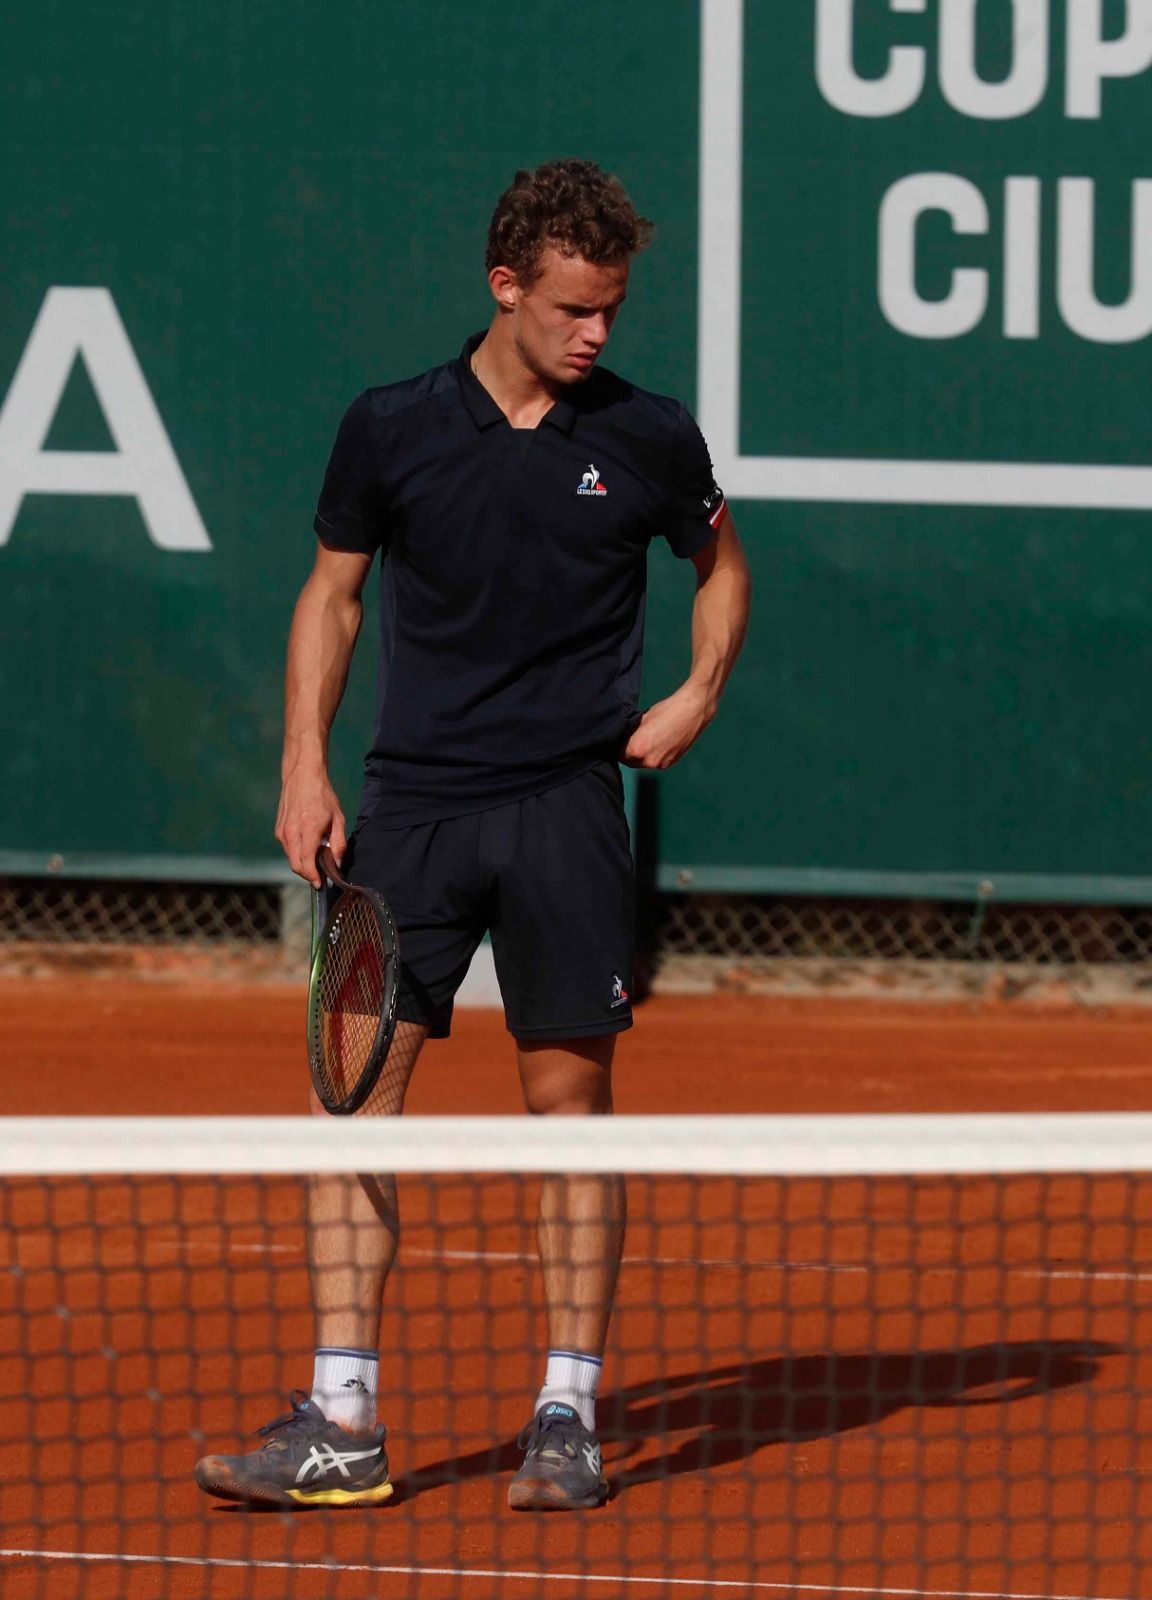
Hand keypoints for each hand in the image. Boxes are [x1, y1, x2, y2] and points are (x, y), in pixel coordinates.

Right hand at [274, 768, 346, 886]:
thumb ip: (338, 843)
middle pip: (295, 865)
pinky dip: (296, 853)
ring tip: (316, 858)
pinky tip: (307, 846)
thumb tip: (337, 863)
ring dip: (302, 863)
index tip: (320, 884)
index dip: (313, 877)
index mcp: (308, 829)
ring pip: (290, 858)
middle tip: (320, 875)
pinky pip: (287, 848)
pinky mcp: (278, 829)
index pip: (306, 862)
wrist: (302, 776)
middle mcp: (291, 832)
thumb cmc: (323, 795)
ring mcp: (282, 831)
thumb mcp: (338, 818)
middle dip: (307, 874)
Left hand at [620, 683, 714, 770]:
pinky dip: (655, 754)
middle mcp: (649, 761)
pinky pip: (658, 761)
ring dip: (643, 755)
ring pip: (645, 763)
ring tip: (648, 739)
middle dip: (630, 752)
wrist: (693, 709)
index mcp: (637, 749)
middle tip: (632, 740)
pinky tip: (659, 741)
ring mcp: (662, 763)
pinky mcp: (672, 762)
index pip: (619, 754)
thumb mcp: (641, 720)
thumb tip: (624, 738)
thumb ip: (631, 734)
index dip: (619, 746)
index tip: (621, 740)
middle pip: (631, 761)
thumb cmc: (668, 710)